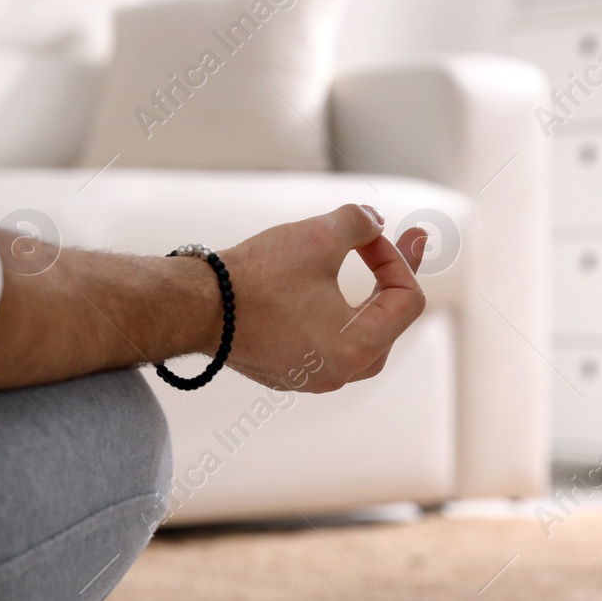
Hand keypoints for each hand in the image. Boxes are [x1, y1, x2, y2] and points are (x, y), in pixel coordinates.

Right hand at [217, 204, 427, 391]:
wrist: (195, 305)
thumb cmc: (258, 275)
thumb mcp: (319, 235)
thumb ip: (360, 223)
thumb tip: (375, 221)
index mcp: (356, 348)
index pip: (406, 300)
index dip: (399, 258)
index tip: (371, 234)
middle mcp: (338, 373)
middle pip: (389, 326)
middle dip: (393, 281)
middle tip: (403, 243)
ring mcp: (309, 379)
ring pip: (359, 341)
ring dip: (366, 304)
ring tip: (371, 272)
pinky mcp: (284, 373)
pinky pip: (325, 347)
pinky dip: (334, 319)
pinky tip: (323, 293)